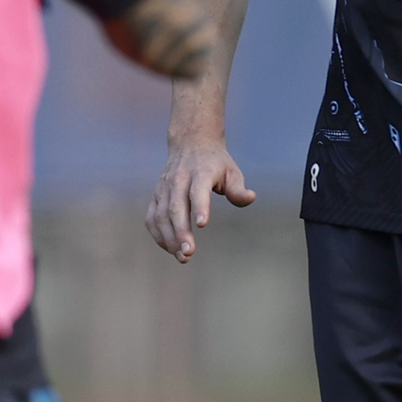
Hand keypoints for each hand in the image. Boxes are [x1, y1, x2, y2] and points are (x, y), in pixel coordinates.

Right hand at [147, 138, 255, 263]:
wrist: (190, 144)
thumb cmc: (216, 163)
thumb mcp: (232, 172)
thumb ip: (238, 189)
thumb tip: (250, 198)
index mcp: (200, 173)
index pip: (198, 190)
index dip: (200, 207)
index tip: (202, 225)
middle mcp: (178, 179)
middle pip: (176, 207)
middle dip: (181, 232)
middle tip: (189, 253)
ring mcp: (164, 187)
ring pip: (161, 215)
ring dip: (169, 238)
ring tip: (182, 257)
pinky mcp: (156, 195)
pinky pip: (151, 218)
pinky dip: (158, 235)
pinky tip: (170, 248)